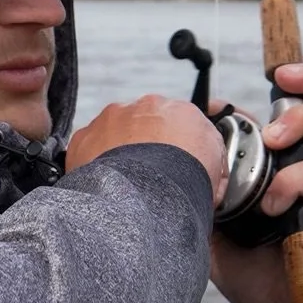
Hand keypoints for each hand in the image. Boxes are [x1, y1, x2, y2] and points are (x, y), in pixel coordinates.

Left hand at [66, 95, 227, 202]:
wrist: (143, 195)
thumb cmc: (183, 184)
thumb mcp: (217, 172)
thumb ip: (212, 159)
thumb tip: (211, 169)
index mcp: (182, 111)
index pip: (180, 122)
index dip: (177, 145)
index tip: (175, 163)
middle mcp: (146, 106)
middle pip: (146, 123)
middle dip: (146, 144)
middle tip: (149, 175)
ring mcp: (112, 118)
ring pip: (115, 132)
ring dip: (118, 151)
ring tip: (125, 183)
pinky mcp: (85, 136)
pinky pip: (89, 147)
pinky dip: (94, 162)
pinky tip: (104, 184)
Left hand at [207, 62, 302, 302]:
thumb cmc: (247, 271)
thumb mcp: (211, 231)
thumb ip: (199, 197)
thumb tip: (167, 164)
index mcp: (271, 165)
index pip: (267, 116)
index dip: (245, 103)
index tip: (214, 102)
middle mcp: (301, 164)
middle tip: (277, 78)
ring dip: (302, 120)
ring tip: (272, 137)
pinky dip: (297, 180)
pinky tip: (274, 203)